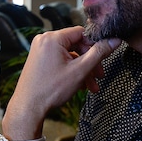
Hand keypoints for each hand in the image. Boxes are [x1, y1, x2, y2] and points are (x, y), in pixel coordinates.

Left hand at [3, 27, 119, 139]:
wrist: (28, 108)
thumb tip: (114, 40)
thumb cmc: (50, 90)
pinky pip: (60, 61)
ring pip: (69, 55)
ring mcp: (40, 50)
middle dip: (90, 62)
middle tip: (99, 76)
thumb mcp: (80, 70)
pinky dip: (71, 71)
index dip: (94, 45)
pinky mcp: (39, 60)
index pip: (81, 32)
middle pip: (76, 45)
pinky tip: (79, 86)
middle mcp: (44, 40)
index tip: (103, 58)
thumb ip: (99, 53)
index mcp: (52, 38)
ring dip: (82, 70)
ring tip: (91, 86)